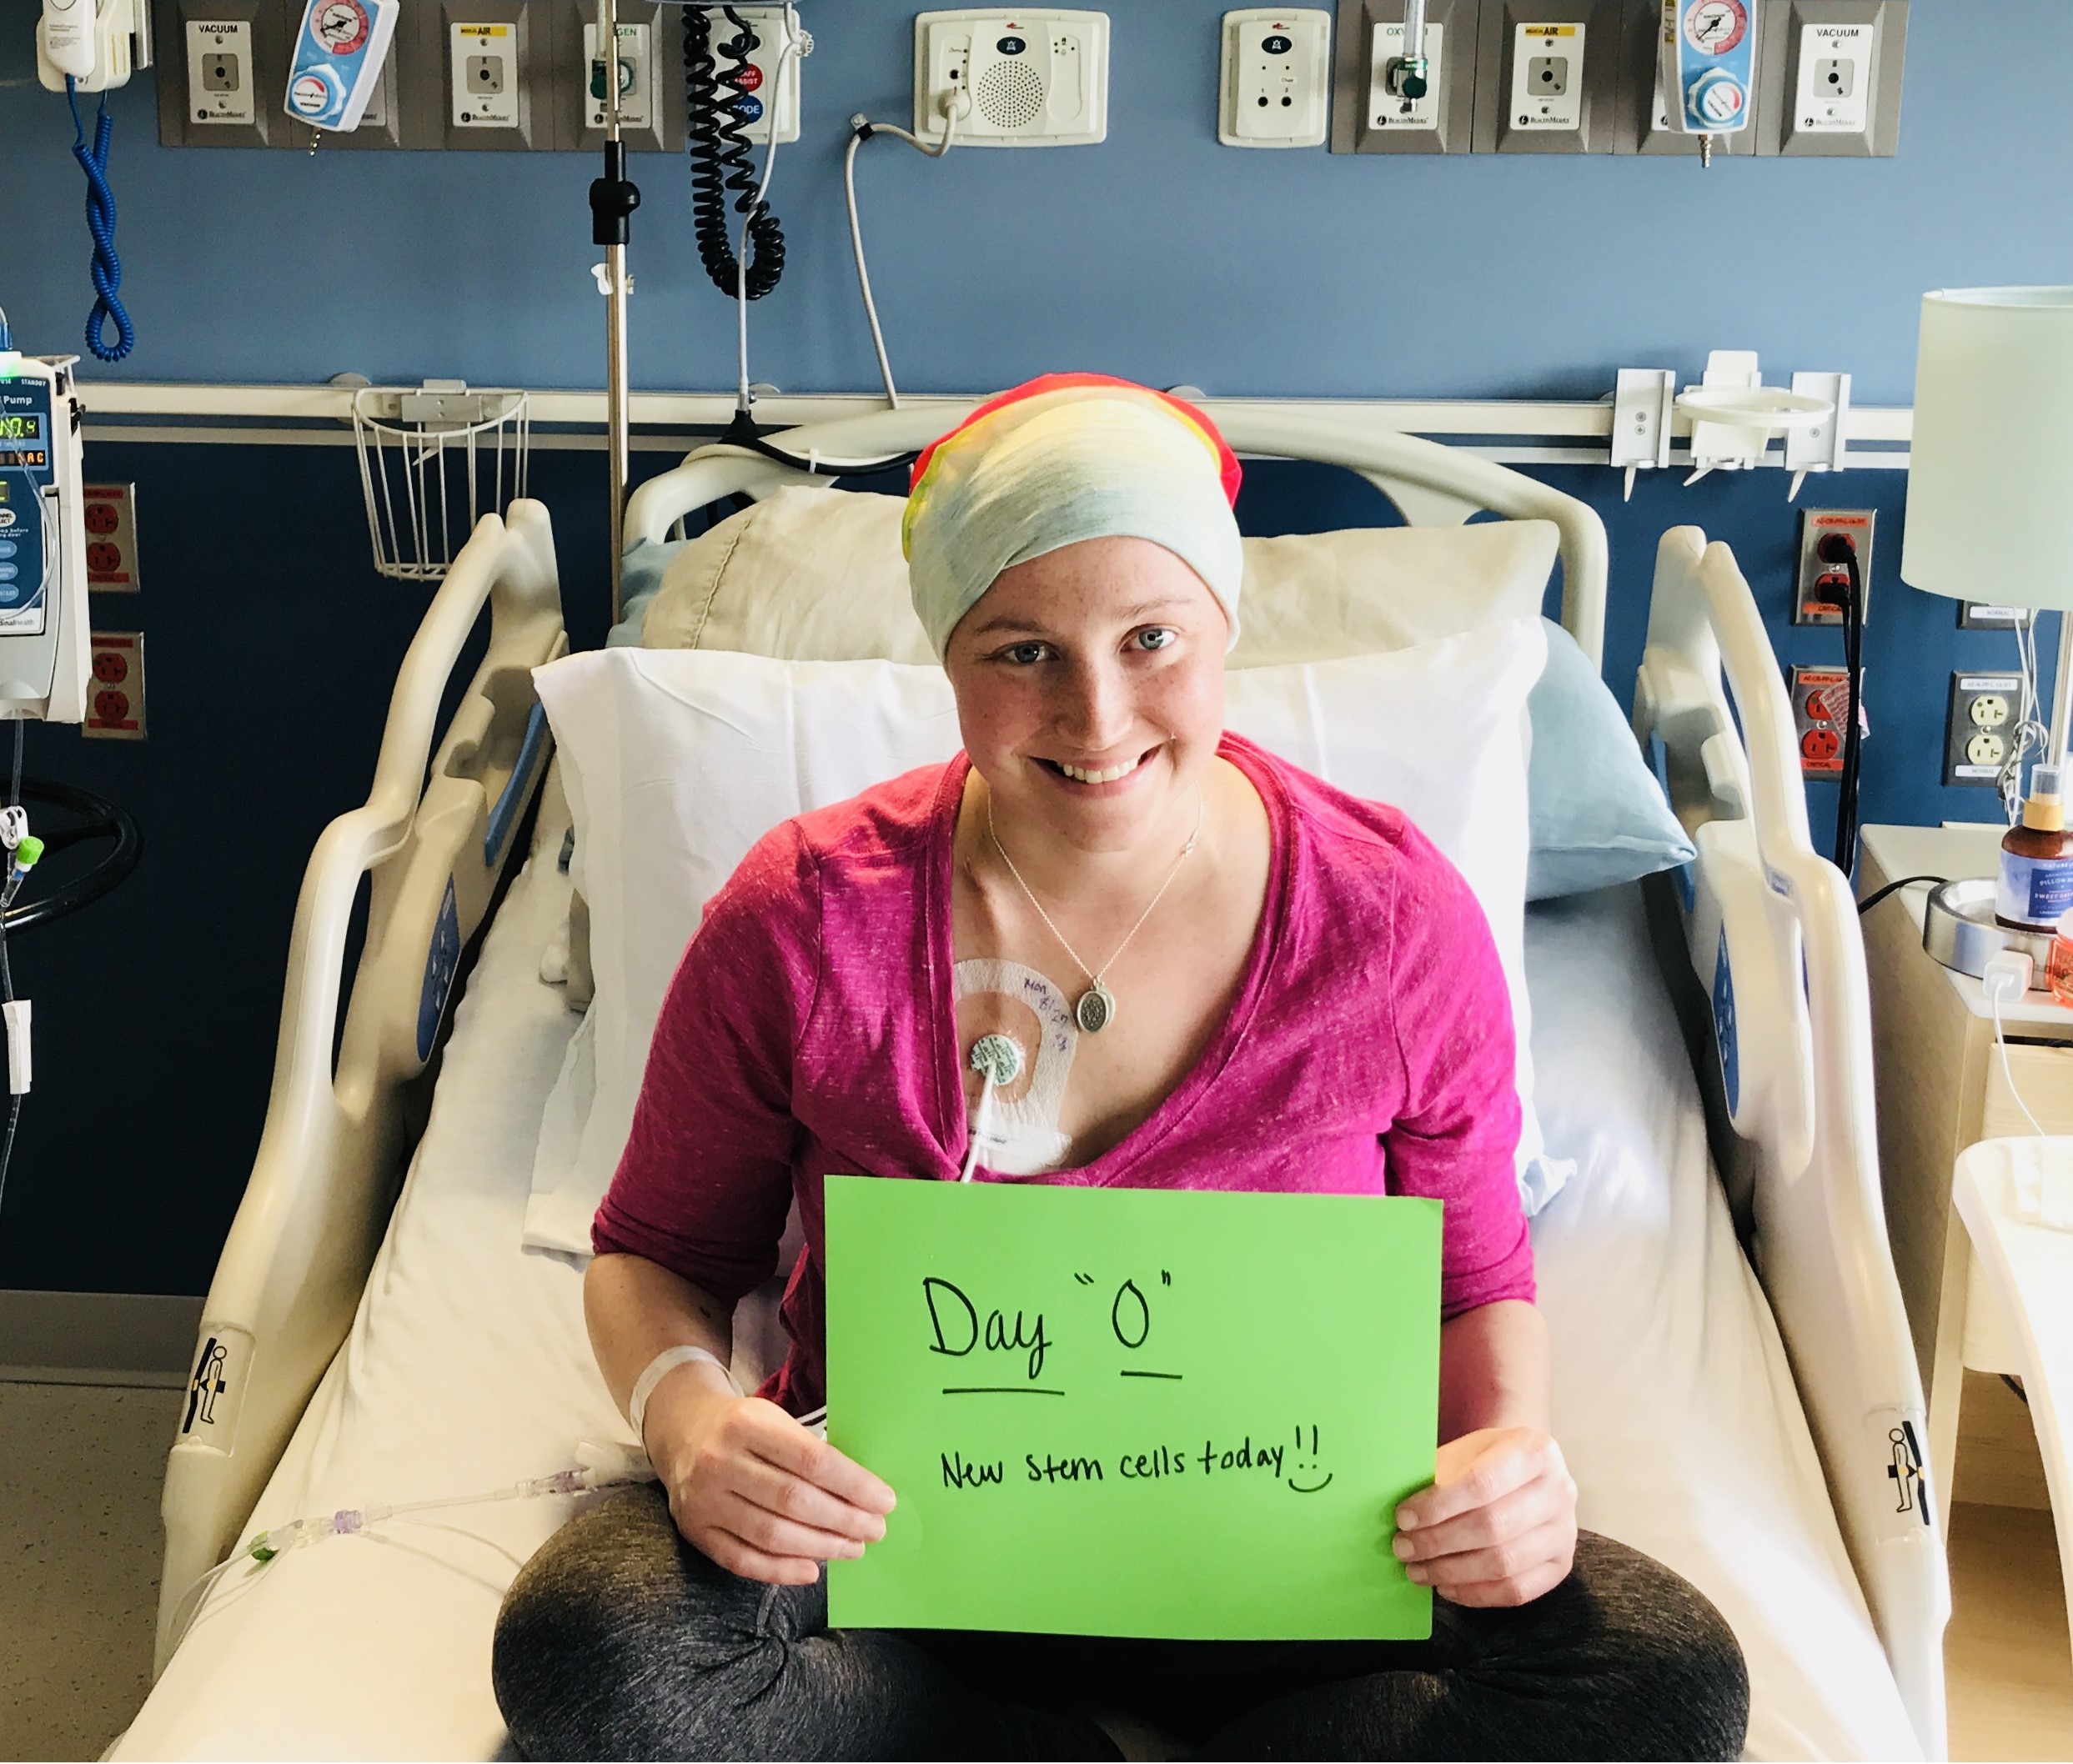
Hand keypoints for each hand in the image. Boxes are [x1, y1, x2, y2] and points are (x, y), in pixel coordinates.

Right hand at [644, 1372, 896, 1585]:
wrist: (682, 1430)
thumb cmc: (744, 1427)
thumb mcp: (775, 1420)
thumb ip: (811, 1452)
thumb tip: (864, 1495)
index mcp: (748, 1423)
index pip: (812, 1461)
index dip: (853, 1485)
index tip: (884, 1501)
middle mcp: (720, 1461)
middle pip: (794, 1501)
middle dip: (844, 1520)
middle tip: (875, 1530)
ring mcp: (703, 1499)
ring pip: (771, 1534)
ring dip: (820, 1547)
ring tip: (853, 1548)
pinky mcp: (693, 1530)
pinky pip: (741, 1560)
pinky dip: (780, 1571)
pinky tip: (812, 1570)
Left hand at [1391, 1426, 1576, 1607]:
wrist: (1525, 1471)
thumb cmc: (1485, 1460)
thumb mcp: (1463, 1452)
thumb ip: (1437, 1475)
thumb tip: (1398, 1509)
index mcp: (1534, 1451)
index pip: (1482, 1483)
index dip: (1438, 1505)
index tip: (1403, 1517)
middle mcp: (1559, 1490)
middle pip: (1493, 1526)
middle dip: (1439, 1542)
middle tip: (1403, 1548)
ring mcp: (1565, 1531)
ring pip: (1504, 1563)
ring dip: (1452, 1571)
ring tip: (1417, 1570)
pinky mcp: (1562, 1565)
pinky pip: (1517, 1590)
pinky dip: (1476, 1593)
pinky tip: (1446, 1586)